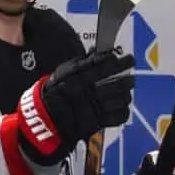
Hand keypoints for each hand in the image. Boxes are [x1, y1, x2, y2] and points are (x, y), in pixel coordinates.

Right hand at [16, 48, 133, 164]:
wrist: (43, 119)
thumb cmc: (54, 93)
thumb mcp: (62, 74)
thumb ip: (81, 63)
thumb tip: (97, 51)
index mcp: (76, 76)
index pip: (103, 65)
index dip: (118, 61)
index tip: (127, 59)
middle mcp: (85, 91)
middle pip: (116, 83)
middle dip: (127, 80)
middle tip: (131, 77)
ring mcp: (91, 108)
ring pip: (120, 99)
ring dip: (126, 94)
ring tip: (126, 92)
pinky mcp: (96, 123)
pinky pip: (118, 116)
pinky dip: (123, 110)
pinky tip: (121, 106)